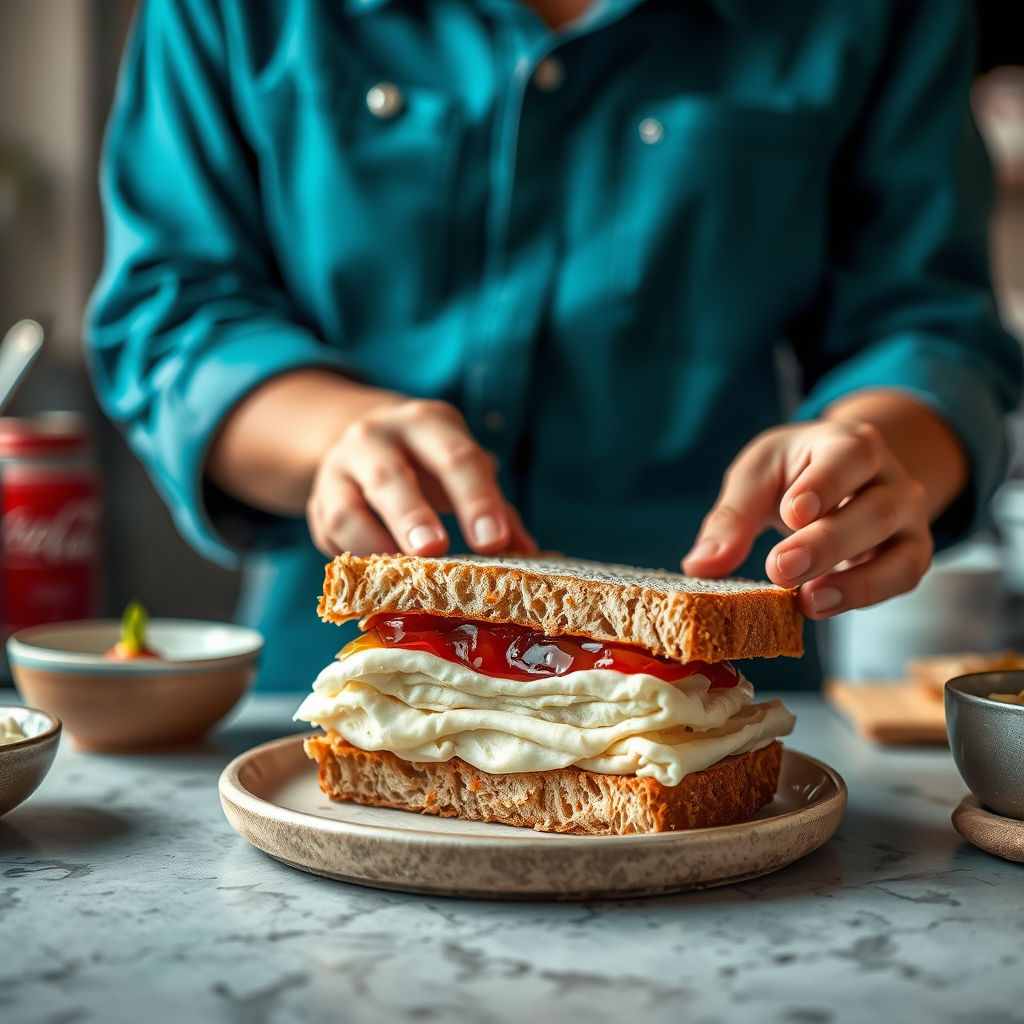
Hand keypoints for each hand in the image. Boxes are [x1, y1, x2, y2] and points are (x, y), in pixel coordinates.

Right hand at [307, 398, 535, 557]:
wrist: (363, 442)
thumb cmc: (429, 465)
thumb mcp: (463, 471)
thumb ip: (496, 510)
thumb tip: (531, 553)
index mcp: (428, 425)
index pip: (457, 458)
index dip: (477, 500)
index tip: (493, 541)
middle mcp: (376, 438)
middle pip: (391, 477)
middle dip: (413, 516)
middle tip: (435, 551)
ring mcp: (340, 469)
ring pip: (348, 508)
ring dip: (374, 543)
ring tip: (401, 574)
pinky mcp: (318, 502)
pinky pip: (329, 533)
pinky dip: (354, 557)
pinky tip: (378, 577)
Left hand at [682, 418, 935, 618]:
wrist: (845, 475)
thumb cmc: (794, 473)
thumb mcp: (757, 476)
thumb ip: (731, 518)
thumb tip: (700, 566)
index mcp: (850, 444)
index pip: (850, 457)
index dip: (825, 485)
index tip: (792, 512)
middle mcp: (890, 480)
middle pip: (876, 510)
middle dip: (826, 544)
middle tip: (780, 569)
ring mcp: (908, 520)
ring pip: (902, 552)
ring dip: (855, 582)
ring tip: (807, 601)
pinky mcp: (910, 555)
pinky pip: (903, 578)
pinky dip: (867, 595)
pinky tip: (822, 605)